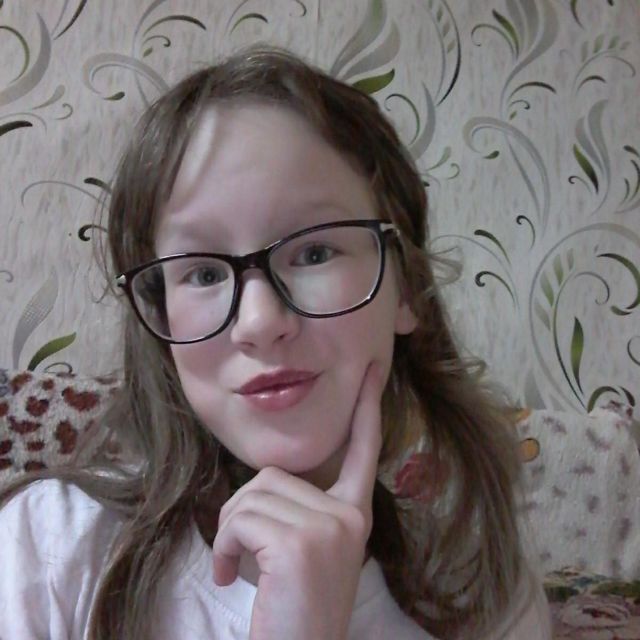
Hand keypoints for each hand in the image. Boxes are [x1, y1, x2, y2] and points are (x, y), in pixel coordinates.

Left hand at [212, 362, 384, 639]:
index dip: (365, 409)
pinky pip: (240, 518)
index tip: (370, 372)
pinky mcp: (300, 544)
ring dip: (229, 532)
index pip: (362, 450)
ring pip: (252, 494)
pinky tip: (231, 577)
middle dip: (241, 510)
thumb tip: (266, 484)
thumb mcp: (308, 552)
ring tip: (236, 568)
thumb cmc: (293, 609)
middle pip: (273, 474)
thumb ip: (300, 509)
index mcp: (353, 515)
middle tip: (238, 553)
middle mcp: (349, 516)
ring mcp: (329, 528)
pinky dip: (222, 547)